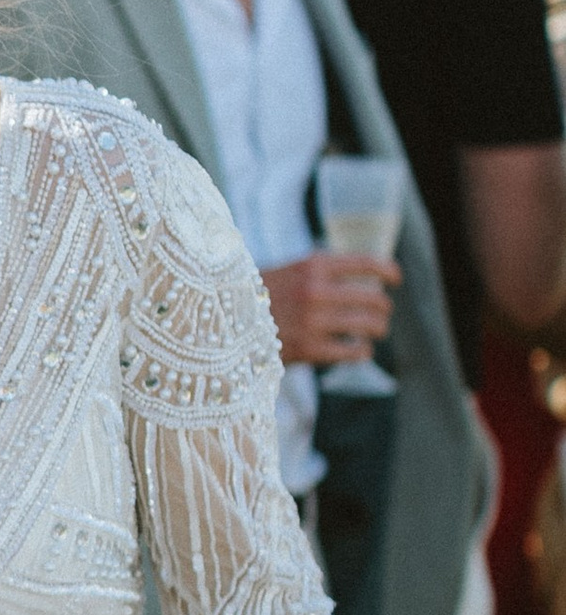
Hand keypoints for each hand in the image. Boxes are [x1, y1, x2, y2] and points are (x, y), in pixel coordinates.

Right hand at [262, 252, 396, 369]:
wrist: (219, 322)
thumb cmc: (256, 296)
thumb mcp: (287, 270)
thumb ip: (320, 271)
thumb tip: (359, 276)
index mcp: (312, 265)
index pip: (366, 263)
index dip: (388, 271)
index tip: (396, 280)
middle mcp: (315, 290)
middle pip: (373, 298)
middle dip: (384, 308)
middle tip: (382, 314)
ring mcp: (313, 321)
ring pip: (368, 325)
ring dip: (377, 329)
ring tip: (374, 332)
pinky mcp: (308, 349)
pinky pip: (352, 351)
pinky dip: (361, 351)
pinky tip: (358, 350)